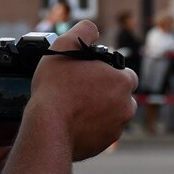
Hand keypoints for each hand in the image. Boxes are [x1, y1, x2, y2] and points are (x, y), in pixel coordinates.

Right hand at [27, 20, 138, 160]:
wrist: (47, 127)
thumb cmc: (56, 87)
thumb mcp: (66, 45)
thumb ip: (84, 31)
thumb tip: (92, 29)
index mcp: (122, 82)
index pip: (126, 74)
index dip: (109, 72)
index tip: (92, 75)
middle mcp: (126, 106)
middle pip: (121, 96)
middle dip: (107, 93)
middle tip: (82, 90)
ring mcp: (116, 128)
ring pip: (113, 115)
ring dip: (101, 111)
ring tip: (77, 107)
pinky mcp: (104, 144)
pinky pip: (102, 132)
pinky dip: (92, 128)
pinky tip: (74, 122)